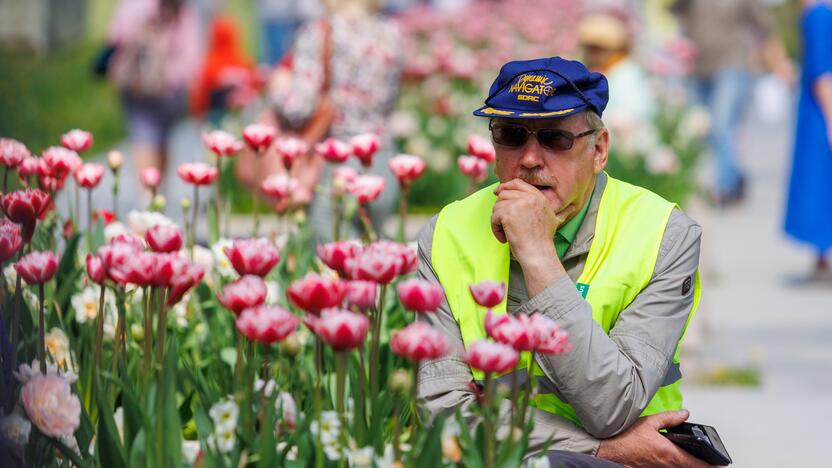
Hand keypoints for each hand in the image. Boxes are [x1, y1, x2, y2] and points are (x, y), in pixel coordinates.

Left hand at [490, 179, 575, 261]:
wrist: (538, 253)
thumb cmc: (544, 241)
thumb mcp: (555, 221)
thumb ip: (563, 212)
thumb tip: (573, 207)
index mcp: (539, 197)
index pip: (518, 183)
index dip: (505, 187)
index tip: (497, 193)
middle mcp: (529, 197)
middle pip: (504, 193)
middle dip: (500, 207)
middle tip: (502, 222)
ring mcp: (518, 204)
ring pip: (497, 206)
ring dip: (497, 221)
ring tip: (506, 233)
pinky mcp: (508, 213)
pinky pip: (494, 216)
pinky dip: (495, 228)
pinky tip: (504, 238)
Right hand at [596, 410, 719, 467]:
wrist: (608, 450)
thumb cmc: (625, 437)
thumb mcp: (649, 422)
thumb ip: (670, 418)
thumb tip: (686, 414)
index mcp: (669, 452)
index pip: (695, 463)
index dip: (710, 465)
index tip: (721, 466)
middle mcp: (666, 464)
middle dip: (699, 464)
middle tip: (709, 461)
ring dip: (687, 464)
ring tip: (692, 458)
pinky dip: (675, 464)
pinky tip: (672, 457)